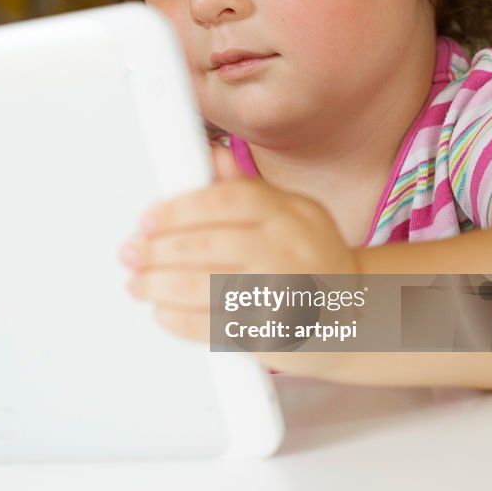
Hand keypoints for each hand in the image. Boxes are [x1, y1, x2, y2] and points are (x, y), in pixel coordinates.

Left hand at [118, 146, 360, 359]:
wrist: (360, 321)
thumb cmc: (316, 265)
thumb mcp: (294, 216)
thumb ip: (249, 189)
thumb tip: (210, 155)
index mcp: (292, 213)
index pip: (228, 200)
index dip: (179, 208)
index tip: (148, 219)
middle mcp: (291, 250)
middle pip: (209, 244)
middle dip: (157, 250)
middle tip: (131, 252)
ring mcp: (285, 294)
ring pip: (205, 287)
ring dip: (159, 285)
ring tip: (138, 283)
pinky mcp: (275, 335)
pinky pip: (214, 328)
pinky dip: (179, 320)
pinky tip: (163, 311)